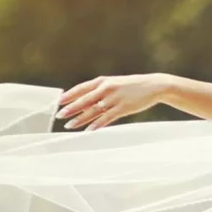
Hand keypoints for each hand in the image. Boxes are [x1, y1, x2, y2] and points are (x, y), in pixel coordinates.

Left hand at [56, 73, 172, 130]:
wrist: (153, 86)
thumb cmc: (133, 86)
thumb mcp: (116, 83)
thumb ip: (101, 90)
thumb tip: (87, 101)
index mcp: (103, 81)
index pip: (81, 88)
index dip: (69, 95)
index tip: (58, 102)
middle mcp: (107, 89)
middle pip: (84, 100)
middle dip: (70, 108)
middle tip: (59, 116)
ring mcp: (114, 99)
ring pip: (93, 110)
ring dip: (80, 119)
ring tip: (69, 125)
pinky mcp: (123, 108)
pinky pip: (107, 118)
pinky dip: (97, 124)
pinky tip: (89, 130)